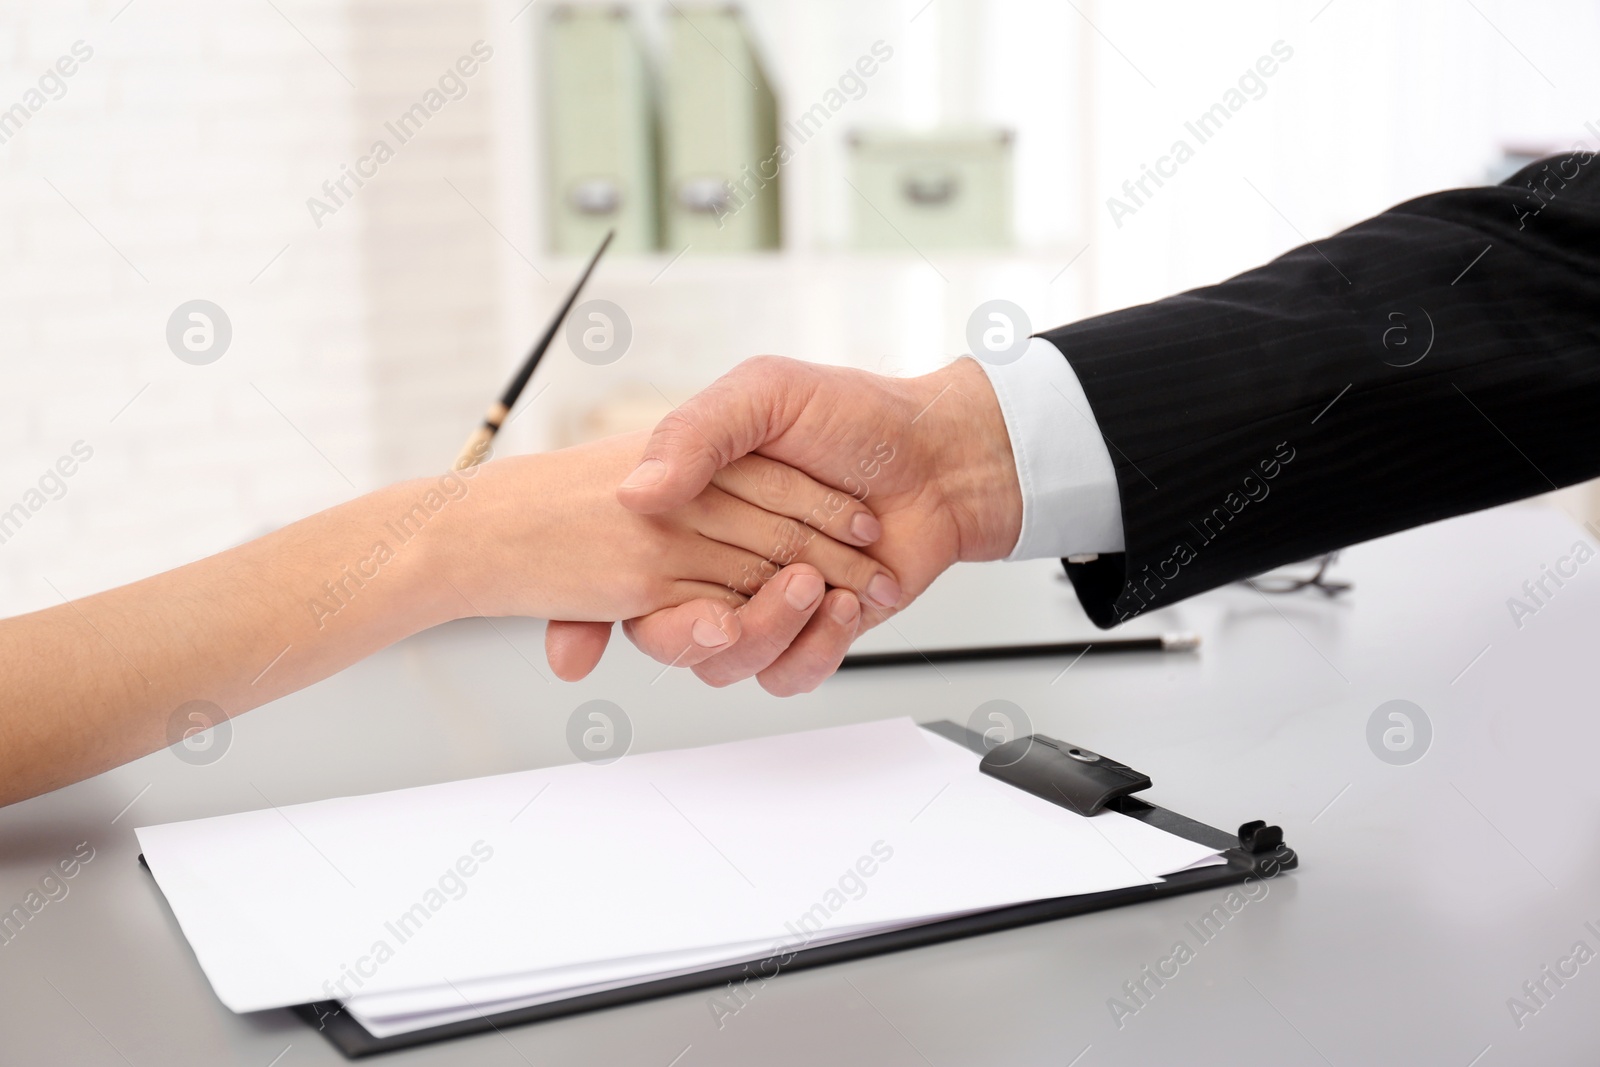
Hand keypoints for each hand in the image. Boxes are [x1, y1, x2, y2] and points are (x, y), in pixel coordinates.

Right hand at [544, 356, 1022, 692]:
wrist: (943, 456)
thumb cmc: (854, 414)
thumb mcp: (764, 393)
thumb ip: (693, 435)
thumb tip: (635, 493)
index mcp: (686, 506)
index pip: (622, 570)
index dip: (624, 597)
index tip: (653, 588)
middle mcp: (712, 558)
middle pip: (666, 633)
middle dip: (706, 626)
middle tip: (773, 584)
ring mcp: (760, 599)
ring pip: (725, 663)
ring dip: (770, 632)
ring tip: (818, 584)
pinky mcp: (808, 632)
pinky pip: (785, 674)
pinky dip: (813, 648)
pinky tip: (843, 605)